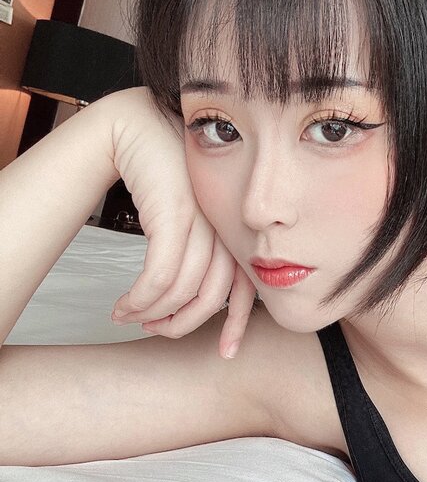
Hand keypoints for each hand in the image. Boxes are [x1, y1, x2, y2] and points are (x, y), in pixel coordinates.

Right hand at [95, 86, 254, 358]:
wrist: (136, 128)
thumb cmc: (163, 175)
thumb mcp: (188, 219)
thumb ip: (200, 254)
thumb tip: (196, 303)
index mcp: (235, 231)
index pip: (248, 288)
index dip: (239, 324)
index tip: (225, 353)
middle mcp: (225, 228)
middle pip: (212, 298)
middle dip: (182, 324)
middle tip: (154, 331)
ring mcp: (203, 221)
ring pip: (182, 291)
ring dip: (151, 314)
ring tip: (129, 316)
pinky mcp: (176, 214)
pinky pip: (160, 275)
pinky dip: (140, 299)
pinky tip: (123, 304)